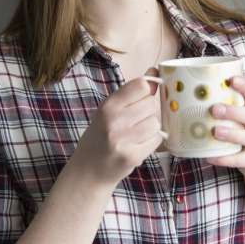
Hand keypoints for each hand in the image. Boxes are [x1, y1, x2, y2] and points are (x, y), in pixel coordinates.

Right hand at [69, 67, 164, 187]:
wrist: (88, 171)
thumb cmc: (100, 137)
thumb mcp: (108, 111)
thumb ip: (131, 94)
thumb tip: (155, 72)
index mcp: (108, 106)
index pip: (141, 85)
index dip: (148, 89)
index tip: (146, 95)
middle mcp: (114, 121)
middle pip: (151, 104)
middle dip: (148, 112)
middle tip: (135, 121)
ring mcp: (124, 140)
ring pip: (155, 123)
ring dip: (150, 128)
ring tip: (135, 135)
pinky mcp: (133, 156)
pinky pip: (156, 140)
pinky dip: (151, 142)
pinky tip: (138, 145)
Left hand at [205, 75, 244, 178]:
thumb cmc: (244, 132)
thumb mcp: (241, 118)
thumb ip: (223, 108)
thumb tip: (183, 99)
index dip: (244, 85)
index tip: (230, 80)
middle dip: (233, 112)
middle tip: (214, 109)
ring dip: (231, 134)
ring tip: (215, 131)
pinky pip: (240, 160)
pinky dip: (225, 159)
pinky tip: (210, 157)